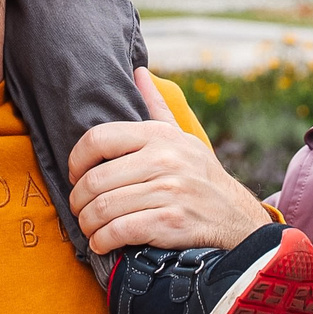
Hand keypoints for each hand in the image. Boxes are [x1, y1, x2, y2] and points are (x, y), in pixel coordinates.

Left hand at [68, 68, 270, 254]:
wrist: (237, 219)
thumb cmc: (200, 178)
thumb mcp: (182, 137)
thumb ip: (157, 106)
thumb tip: (139, 71)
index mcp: (159, 136)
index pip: (98, 138)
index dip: (77, 159)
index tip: (76, 175)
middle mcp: (163, 159)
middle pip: (95, 180)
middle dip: (78, 200)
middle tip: (79, 209)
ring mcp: (168, 191)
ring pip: (103, 208)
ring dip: (88, 224)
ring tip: (89, 227)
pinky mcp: (170, 221)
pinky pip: (119, 231)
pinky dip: (102, 241)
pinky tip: (103, 242)